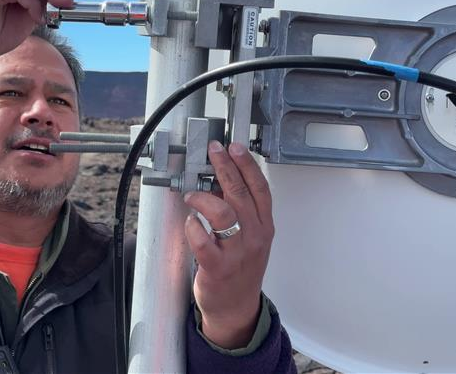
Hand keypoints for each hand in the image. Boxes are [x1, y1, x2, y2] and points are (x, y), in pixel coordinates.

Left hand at [183, 141, 274, 348]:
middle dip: (225, 167)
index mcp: (264, 227)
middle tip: (213, 151)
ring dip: (204, 198)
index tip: (235, 147)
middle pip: (241, 194)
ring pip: (223, 213)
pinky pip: (203, 241)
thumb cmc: (240, 269)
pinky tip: (190, 223)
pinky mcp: (217, 268)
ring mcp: (237, 253)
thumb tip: (220, 181)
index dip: (247, 164)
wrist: (236, 308)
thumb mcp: (250, 238)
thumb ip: (241, 212)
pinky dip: (194, 227)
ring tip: (192, 196)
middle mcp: (254, 237)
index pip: (260, 188)